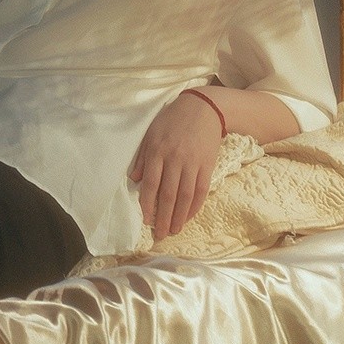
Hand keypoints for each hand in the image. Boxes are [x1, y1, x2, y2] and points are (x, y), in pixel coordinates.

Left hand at [130, 92, 223, 240]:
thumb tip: (135, 181)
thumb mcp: (151, 133)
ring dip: (179, 216)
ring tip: (174, 230)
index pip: (152, 183)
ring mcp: (193, 163)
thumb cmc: (172, 120)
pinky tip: (188, 217)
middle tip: (160, 235)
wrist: (203, 108)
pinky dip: (194, 206)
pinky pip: (201, 190)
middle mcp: (175, 159)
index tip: (146, 220)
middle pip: (168, 194)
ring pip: (185, 196)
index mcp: (158, 151)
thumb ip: (143, 158)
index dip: (148, 204)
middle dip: (163, 217)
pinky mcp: (207, 165)